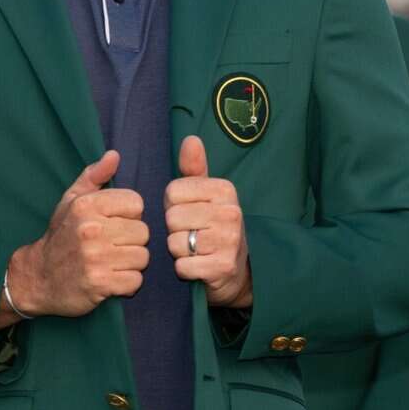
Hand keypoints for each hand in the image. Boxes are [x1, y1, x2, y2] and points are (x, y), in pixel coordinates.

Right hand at [0, 151, 147, 323]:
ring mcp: (95, 258)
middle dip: (131, 241)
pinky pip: (135, 282)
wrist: (38, 278)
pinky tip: (111, 280)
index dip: (129, 215)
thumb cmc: (60, 236)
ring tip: (112, 263)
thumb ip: (93, 175)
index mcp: (86, 205)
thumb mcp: (71, 201)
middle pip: (143, 232)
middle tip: (112, 247)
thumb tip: (114, 155)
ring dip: (131, 264)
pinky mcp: (100, 284)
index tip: (113, 224)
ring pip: (142, 257)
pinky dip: (127, 284)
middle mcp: (90, 229)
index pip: (136, 203)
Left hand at [166, 136, 252, 307]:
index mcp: (225, 189)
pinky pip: (182, 266)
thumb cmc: (214, 226)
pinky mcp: (222, 267)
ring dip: (178, 251)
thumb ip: (194, 168)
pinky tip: (198, 266)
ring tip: (195, 250)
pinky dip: (184, 270)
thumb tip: (190, 139)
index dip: (172, 205)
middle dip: (174, 230)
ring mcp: (229, 241)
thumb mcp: (206, 194)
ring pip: (174, 243)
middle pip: (171, 218)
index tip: (188, 213)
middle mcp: (231, 213)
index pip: (172, 192)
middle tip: (192, 234)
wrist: (237, 270)